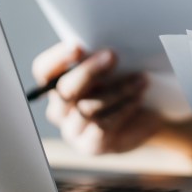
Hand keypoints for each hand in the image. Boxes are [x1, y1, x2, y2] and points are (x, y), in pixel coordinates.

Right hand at [32, 42, 162, 154]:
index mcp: (57, 84)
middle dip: (88, 71)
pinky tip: (138, 98)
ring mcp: (72, 130)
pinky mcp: (90, 145)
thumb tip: (105, 48)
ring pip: (87, 108)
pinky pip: (103, 126)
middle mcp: (59, 109)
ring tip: (141, 78)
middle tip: (113, 56)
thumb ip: (101, 58)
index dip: (58, 58)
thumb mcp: (114, 68)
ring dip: (117, 90)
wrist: (146, 117)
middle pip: (64, 90)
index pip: (44, 70)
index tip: (79, 46)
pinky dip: (123, 108)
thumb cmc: (126, 84)